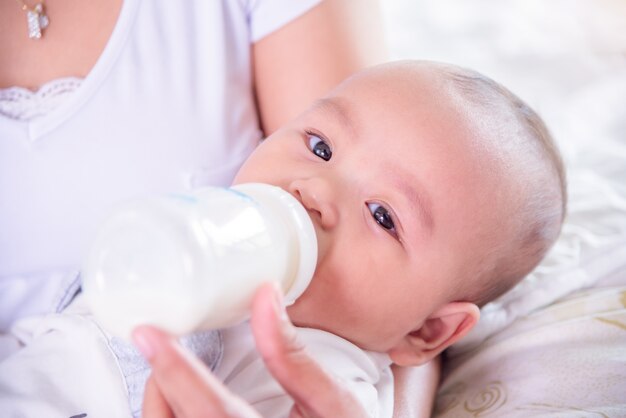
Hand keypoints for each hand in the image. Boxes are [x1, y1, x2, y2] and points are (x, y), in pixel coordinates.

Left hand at [134, 283, 367, 416]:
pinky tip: (179, 393)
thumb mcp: (334, 401)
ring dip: (160, 399)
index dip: (174, 369)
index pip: (208, 408)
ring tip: (168, 366)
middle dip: (160, 378)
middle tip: (160, 341)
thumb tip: (265, 298)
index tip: (150, 336)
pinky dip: (169, 411)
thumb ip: (294, 355)